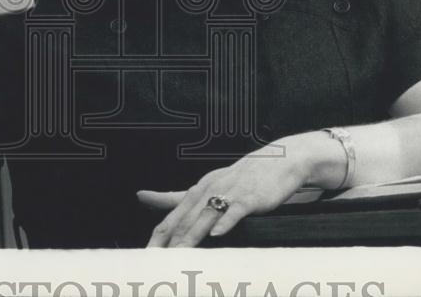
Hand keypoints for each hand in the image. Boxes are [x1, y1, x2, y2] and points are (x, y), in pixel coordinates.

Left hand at [136, 139, 309, 246]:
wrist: (277, 161)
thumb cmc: (240, 177)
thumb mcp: (206, 185)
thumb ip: (176, 196)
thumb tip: (143, 197)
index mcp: (198, 190)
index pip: (172, 216)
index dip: (158, 235)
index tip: (146, 252)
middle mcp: (210, 190)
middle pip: (185, 219)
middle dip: (169, 240)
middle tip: (156, 259)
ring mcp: (229, 193)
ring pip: (205, 216)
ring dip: (191, 236)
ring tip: (179, 253)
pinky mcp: (249, 198)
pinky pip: (234, 211)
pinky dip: (225, 222)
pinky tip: (217, 234)